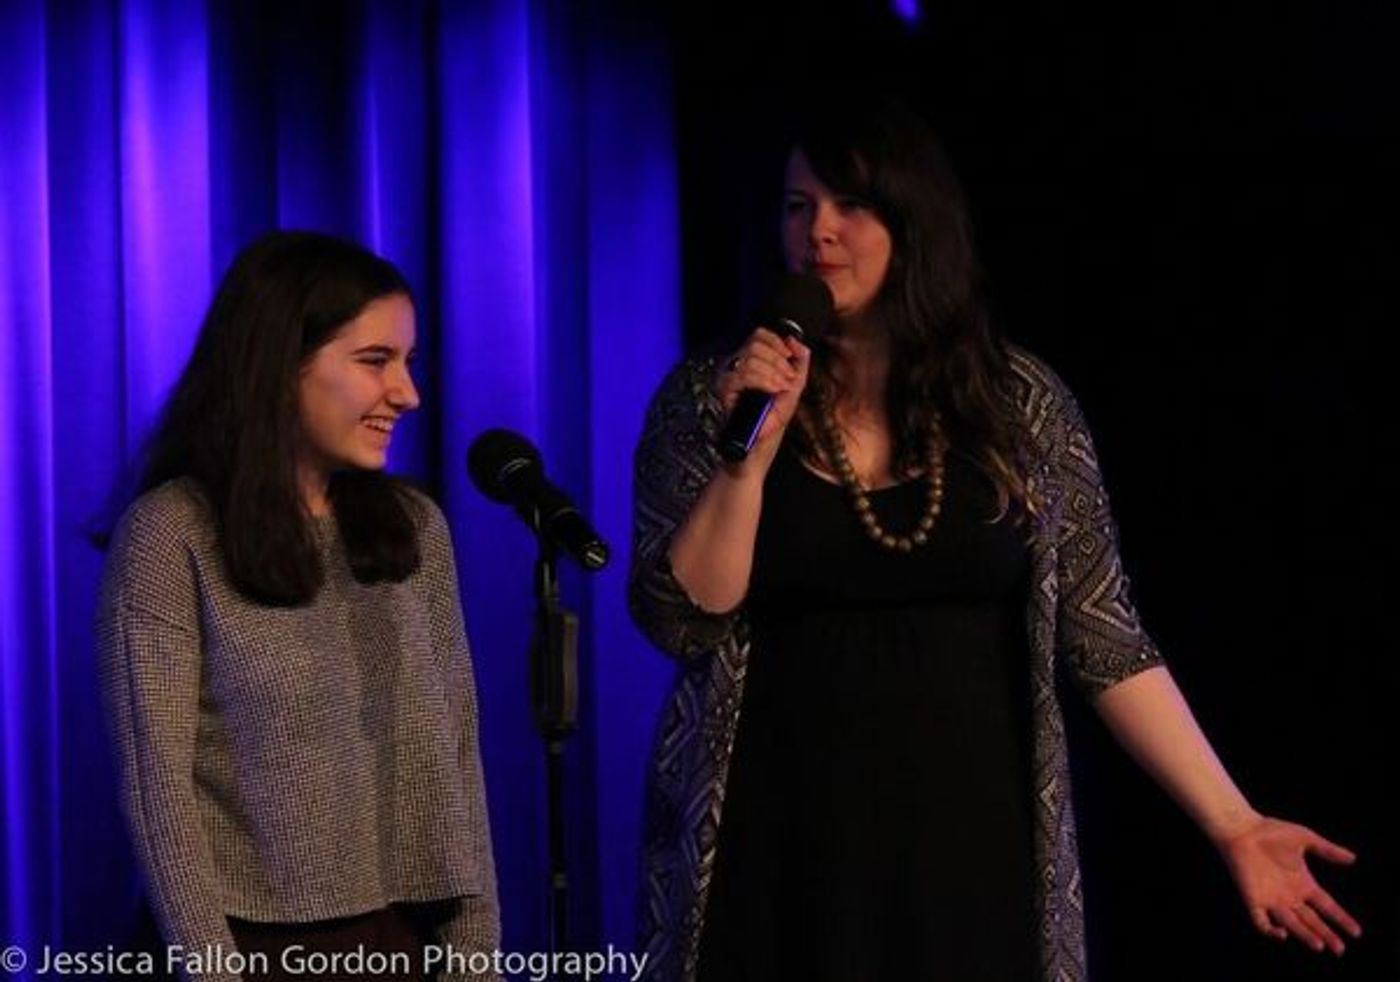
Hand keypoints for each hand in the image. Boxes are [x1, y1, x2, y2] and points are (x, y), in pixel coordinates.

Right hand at [713, 327, 809, 465]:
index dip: (777, 342)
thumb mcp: (794, 387)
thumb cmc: (772, 421)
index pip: (759, 335)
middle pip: (755, 343)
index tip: (789, 357)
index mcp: (750, 361)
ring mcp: (728, 376)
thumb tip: (795, 340)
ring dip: (774, 372)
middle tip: (787, 380)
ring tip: (781, 389)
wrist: (759, 447)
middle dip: (779, 361)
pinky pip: (744, 374)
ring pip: (751, 357)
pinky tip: (772, 392)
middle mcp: (736, 366)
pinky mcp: (724, 389)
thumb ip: (800, 362)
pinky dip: (764, 381)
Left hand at [1216, 814, 1360, 953]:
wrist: (1241, 829)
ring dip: (1305, 935)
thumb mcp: (1305, 839)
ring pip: (1291, 924)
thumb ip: (1328, 850)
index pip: (1326, 906)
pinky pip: (1261, 921)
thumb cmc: (1271, 831)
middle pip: (1311, 920)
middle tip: (1340, 949)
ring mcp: (1271, 899)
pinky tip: (1283, 934)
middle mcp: (1289, 895)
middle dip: (1326, 934)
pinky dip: (1270, 931)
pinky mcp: (1253, 899)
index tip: (1356, 932)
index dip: (1341, 919)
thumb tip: (1354, 858)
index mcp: (1303, 883)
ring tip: (1319, 946)